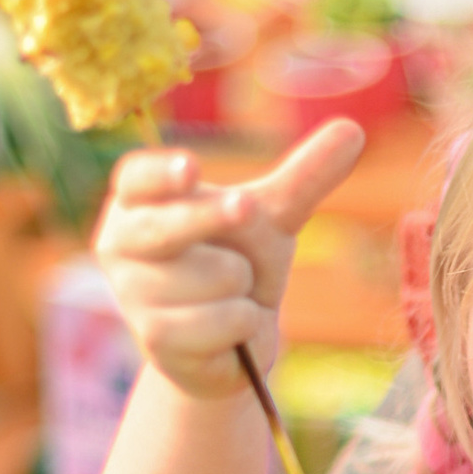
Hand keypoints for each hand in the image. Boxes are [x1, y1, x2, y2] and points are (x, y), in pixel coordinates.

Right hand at [91, 121, 365, 405]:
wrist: (229, 344)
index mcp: (137, 202)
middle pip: (168, 226)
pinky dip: (246, 323)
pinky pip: (226, 319)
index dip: (161, 174)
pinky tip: (232, 330)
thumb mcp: (271, 217)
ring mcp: (134, 294)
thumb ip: (303, 176)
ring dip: (245, 288)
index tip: (192, 169)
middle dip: (215, 218)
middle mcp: (121, 245)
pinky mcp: (156, 339)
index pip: (136, 178)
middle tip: (246, 209)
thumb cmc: (236, 264)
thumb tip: (351, 129)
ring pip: (216, 276)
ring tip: (231, 295)